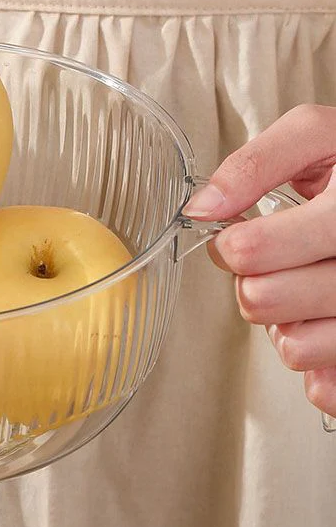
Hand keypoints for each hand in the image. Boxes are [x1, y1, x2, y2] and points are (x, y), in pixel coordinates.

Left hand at [184, 104, 335, 417]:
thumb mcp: (318, 137)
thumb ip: (255, 164)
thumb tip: (203, 208)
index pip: (251, 251)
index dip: (231, 246)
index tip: (240, 235)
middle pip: (264, 301)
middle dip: (253, 283)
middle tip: (276, 265)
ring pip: (296, 348)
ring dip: (287, 324)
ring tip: (309, 292)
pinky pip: (330, 388)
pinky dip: (320, 367)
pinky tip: (328, 326)